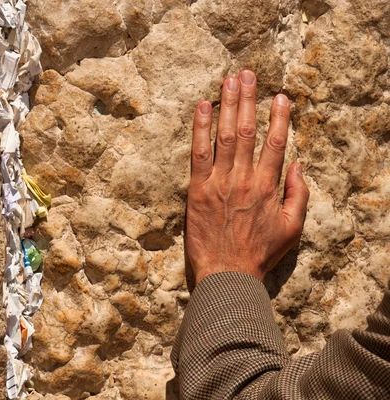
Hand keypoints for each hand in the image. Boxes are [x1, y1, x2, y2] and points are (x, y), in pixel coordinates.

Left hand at [185, 70, 309, 283]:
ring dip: (227, 105)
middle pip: (247, 131)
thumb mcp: (292, 228)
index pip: (276, 142)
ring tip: (228, 81)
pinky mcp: (197, 189)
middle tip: (247, 74)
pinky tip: (202, 107)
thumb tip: (298, 166)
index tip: (280, 96)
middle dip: (248, 100)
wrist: (227, 274)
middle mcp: (244, 178)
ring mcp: (219, 182)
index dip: (279, 117)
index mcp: (268, 186)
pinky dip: (200, 129)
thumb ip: (298, 195)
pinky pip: (198, 153)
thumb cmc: (259, 253)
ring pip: (224, 136)